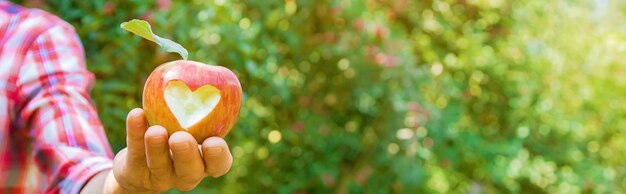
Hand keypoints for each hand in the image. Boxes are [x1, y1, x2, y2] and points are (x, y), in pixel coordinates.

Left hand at [103, 108, 232, 192]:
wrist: (141, 165)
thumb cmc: (176, 133)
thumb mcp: (192, 121)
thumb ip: (199, 102)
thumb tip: (207, 67)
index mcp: (205, 162)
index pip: (219, 164)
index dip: (218, 156)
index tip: (213, 141)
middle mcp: (186, 173)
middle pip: (190, 171)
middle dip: (186, 154)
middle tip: (181, 138)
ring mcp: (160, 176)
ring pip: (160, 165)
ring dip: (157, 147)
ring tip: (155, 130)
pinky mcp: (135, 172)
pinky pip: (135, 153)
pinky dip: (135, 132)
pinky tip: (136, 114)